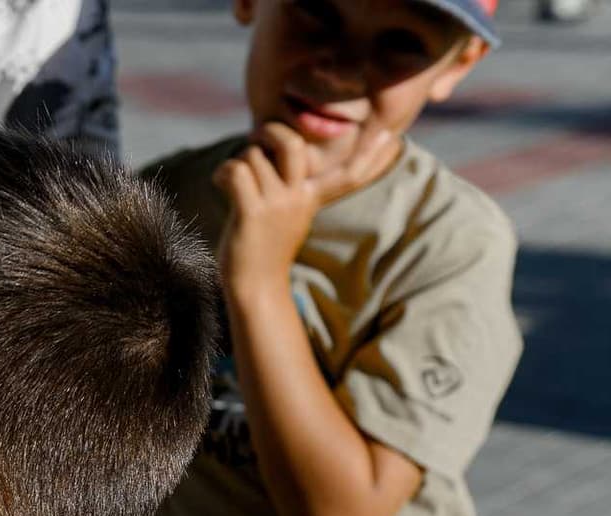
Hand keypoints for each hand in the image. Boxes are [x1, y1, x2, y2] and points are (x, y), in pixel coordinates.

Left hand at [212, 121, 396, 292]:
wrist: (255, 287)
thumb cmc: (265, 250)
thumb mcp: (289, 216)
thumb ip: (289, 188)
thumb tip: (270, 157)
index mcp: (312, 198)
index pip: (348, 174)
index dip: (370, 156)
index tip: (391, 135)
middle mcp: (299, 198)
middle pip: (292, 144)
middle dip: (270, 132)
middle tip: (256, 140)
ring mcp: (277, 205)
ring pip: (253, 157)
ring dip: (237, 163)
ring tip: (232, 181)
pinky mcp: (253, 213)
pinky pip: (237, 171)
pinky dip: (223, 172)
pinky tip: (219, 183)